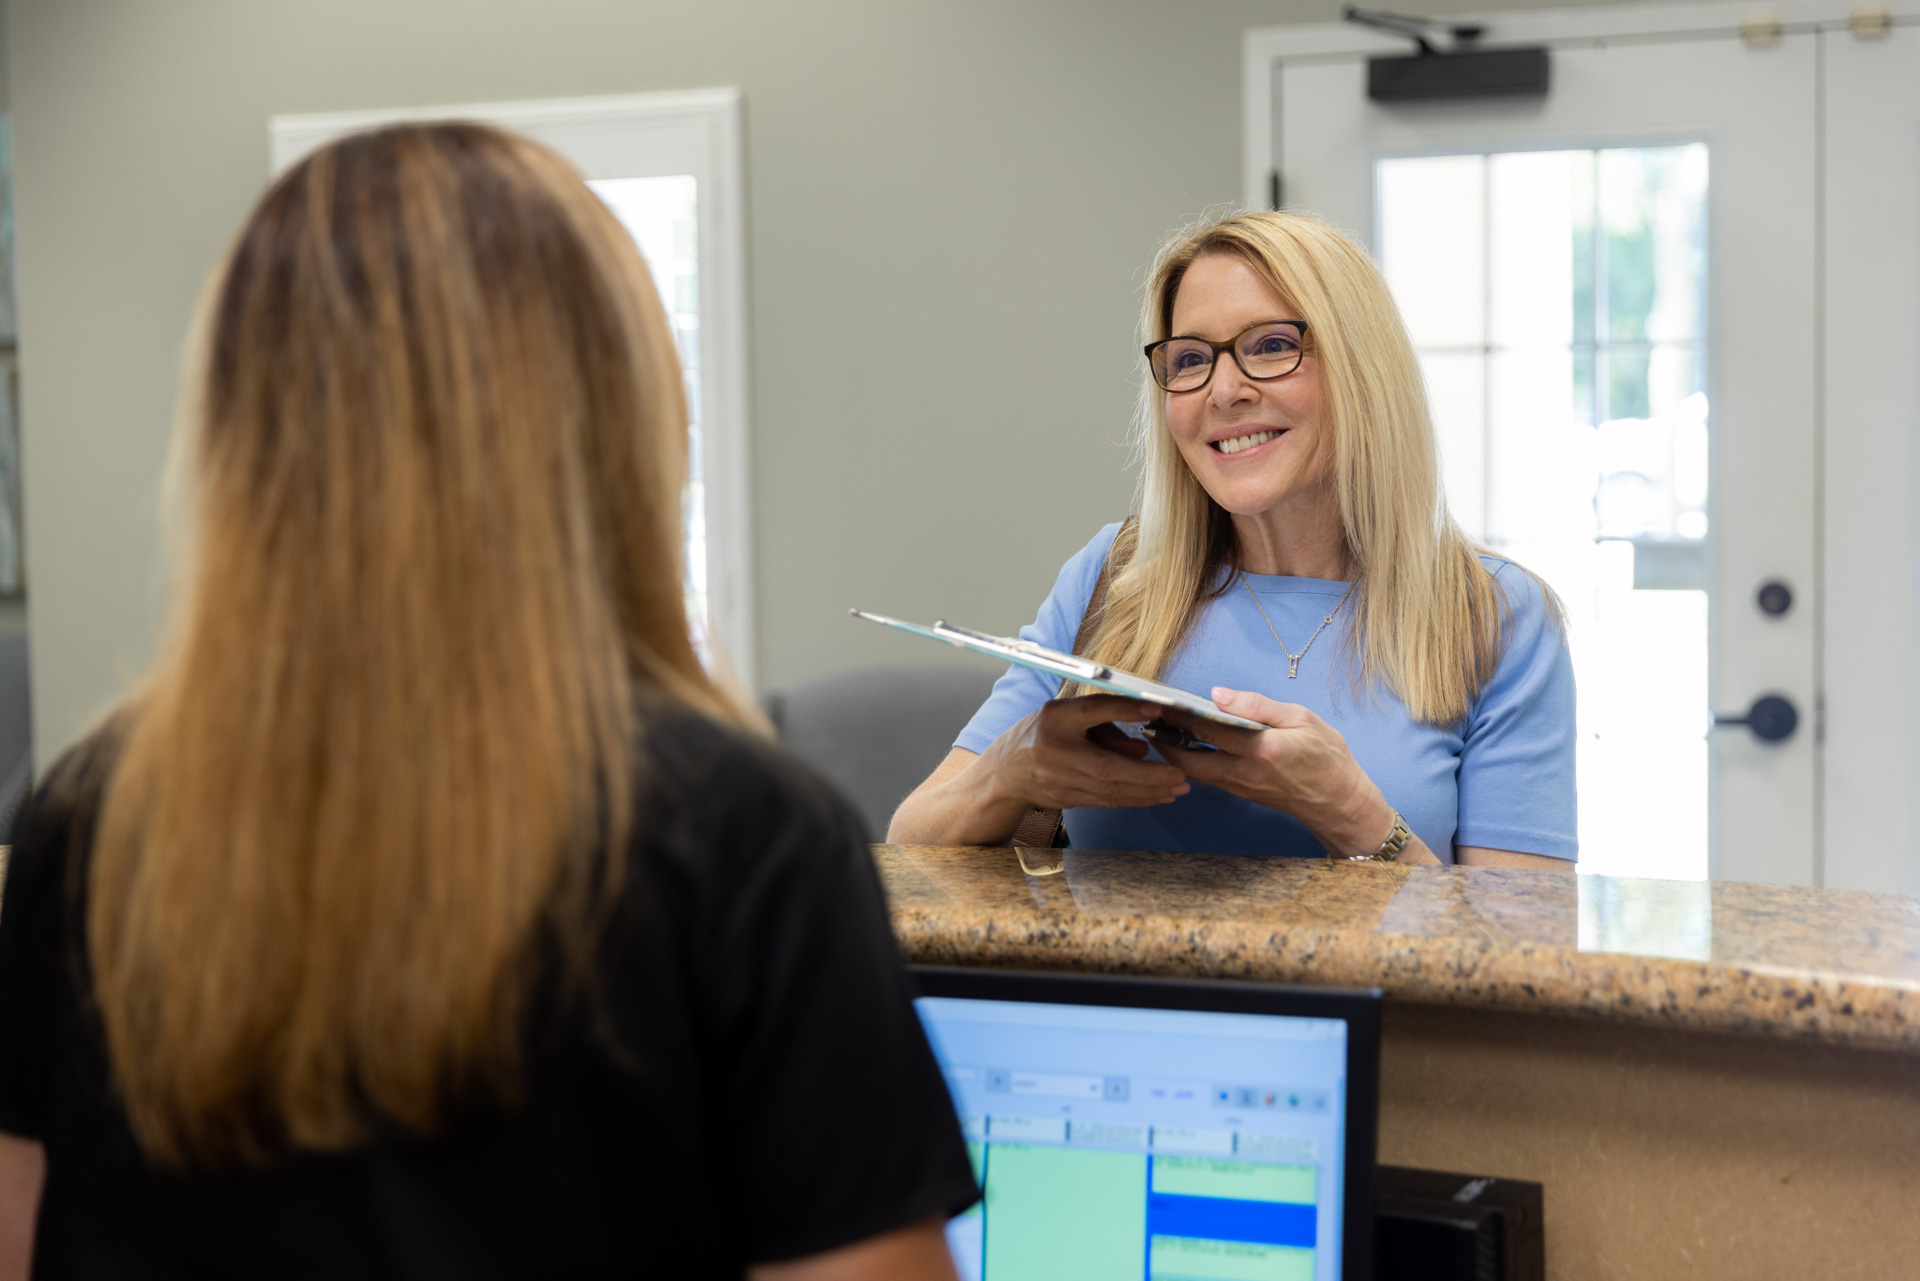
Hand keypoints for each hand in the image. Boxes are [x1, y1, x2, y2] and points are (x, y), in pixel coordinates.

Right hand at [975, 694, 1190, 813]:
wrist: (1005, 772)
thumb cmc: (1042, 735)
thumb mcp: (1069, 718)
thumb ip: (1107, 726)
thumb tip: (1144, 748)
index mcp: (1055, 718)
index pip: (1093, 710)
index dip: (1125, 709)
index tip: (1157, 709)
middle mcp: (1054, 749)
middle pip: (1108, 766)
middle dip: (1149, 775)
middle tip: (1180, 775)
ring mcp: (1058, 779)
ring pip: (1110, 790)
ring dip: (1148, 791)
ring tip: (1178, 788)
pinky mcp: (1065, 799)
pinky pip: (1106, 801)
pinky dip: (1135, 799)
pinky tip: (1157, 796)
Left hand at [1156, 686, 1403, 858]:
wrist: (1339, 803)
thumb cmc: (1327, 757)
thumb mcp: (1301, 719)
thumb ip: (1257, 706)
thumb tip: (1217, 694)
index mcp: (1260, 749)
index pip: (1208, 728)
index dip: (1179, 713)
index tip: (1160, 699)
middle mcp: (1243, 772)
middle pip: (1187, 757)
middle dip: (1163, 737)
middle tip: (1150, 715)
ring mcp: (1239, 787)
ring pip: (1193, 770)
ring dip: (1174, 750)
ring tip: (1162, 726)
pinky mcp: (1240, 793)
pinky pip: (1207, 776)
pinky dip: (1191, 759)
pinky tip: (1187, 742)